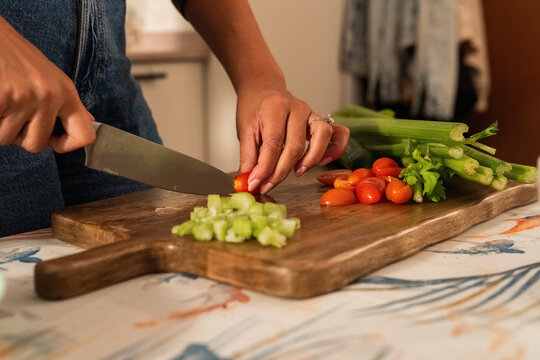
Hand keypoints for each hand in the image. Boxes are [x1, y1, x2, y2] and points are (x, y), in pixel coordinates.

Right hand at [0, 16, 94, 152]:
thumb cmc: (14, 55)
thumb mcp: (49, 76)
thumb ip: (65, 102)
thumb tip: (87, 122)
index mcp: (66, 92)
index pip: (84, 135)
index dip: (68, 145)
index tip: (53, 141)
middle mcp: (50, 96)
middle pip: (37, 144)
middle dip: (20, 136)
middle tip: (12, 114)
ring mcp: (25, 98)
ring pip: (8, 138)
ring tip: (1, 101)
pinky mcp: (3, 97)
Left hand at [236, 82, 349, 193]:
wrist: (264, 89)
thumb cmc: (255, 108)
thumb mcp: (244, 129)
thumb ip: (248, 156)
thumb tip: (250, 182)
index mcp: (276, 108)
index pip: (273, 144)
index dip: (265, 168)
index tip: (256, 183)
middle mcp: (297, 108)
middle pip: (294, 146)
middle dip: (280, 172)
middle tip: (268, 185)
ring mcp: (312, 113)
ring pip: (320, 138)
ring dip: (309, 160)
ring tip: (296, 173)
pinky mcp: (321, 120)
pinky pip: (338, 133)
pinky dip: (335, 149)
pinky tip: (322, 161)